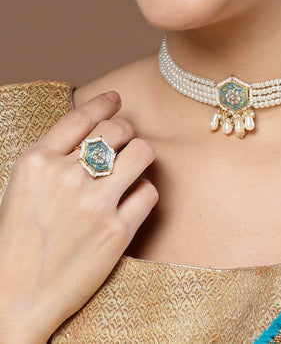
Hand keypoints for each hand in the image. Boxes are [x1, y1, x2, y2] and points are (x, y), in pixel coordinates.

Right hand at [0, 91, 157, 340]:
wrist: (13, 300)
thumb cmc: (16, 243)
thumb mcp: (22, 188)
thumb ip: (54, 158)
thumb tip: (93, 132)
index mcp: (37, 162)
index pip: (81, 116)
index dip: (104, 103)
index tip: (116, 98)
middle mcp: (66, 176)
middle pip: (116, 130)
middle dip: (125, 132)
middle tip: (123, 143)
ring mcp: (93, 204)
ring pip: (141, 152)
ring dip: (140, 155)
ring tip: (134, 166)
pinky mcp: (117, 231)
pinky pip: (149, 192)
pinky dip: (144, 192)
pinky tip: (132, 200)